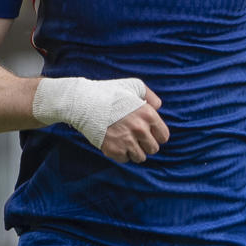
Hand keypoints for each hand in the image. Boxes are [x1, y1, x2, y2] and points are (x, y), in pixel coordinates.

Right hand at [32, 75, 169, 162]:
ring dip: (134, 151)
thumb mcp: (133, 85)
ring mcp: (127, 141)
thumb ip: (150, 96)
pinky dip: (120, 154)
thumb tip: (158, 108)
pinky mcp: (113, 150)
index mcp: (148, 114)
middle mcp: (140, 129)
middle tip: (134, 138)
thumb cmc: (108, 92)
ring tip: (124, 141)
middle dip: (145, 144)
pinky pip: (125, 160)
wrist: (82, 102)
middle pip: (153, 149)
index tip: (147, 133)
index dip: (156, 135)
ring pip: (140, 157)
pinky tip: (115, 143)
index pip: (163, 136)